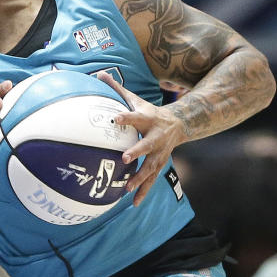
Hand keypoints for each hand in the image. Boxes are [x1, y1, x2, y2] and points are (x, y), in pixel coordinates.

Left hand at [99, 70, 185, 204]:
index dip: (126, 118)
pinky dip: (143, 191)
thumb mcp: (136, 99)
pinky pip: (151, 180)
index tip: (115, 119)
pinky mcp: (159, 164)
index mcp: (147, 119)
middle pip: (147, 145)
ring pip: (150, 166)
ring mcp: (159, 152)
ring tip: (127, 187)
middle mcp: (155, 136)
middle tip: (124, 158)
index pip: (134, 117)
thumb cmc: (148, 112)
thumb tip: (99, 73)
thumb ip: (117, 89)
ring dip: (140, 178)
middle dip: (137, 152)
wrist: (177, 125)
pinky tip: (134, 203)